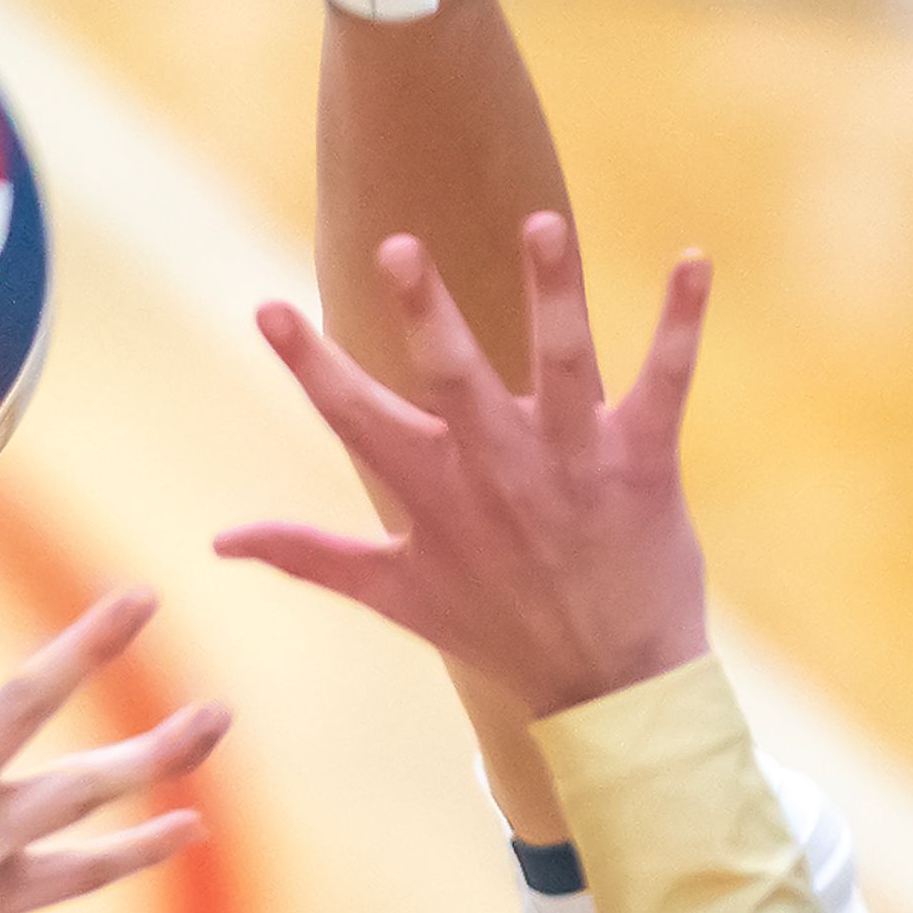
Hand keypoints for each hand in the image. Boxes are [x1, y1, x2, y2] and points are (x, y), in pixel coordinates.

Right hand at [219, 216, 713, 718]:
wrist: (614, 688)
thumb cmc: (498, 631)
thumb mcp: (394, 594)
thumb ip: (308, 554)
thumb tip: (219, 540)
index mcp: (433, 492)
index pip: (355, 418)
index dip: (309, 365)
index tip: (266, 307)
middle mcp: (498, 469)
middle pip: (455, 379)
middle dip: (425, 313)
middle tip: (398, 247)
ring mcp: (574, 462)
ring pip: (564, 365)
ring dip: (554, 294)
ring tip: (543, 224)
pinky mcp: (644, 464)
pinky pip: (666, 383)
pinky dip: (680, 323)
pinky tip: (693, 261)